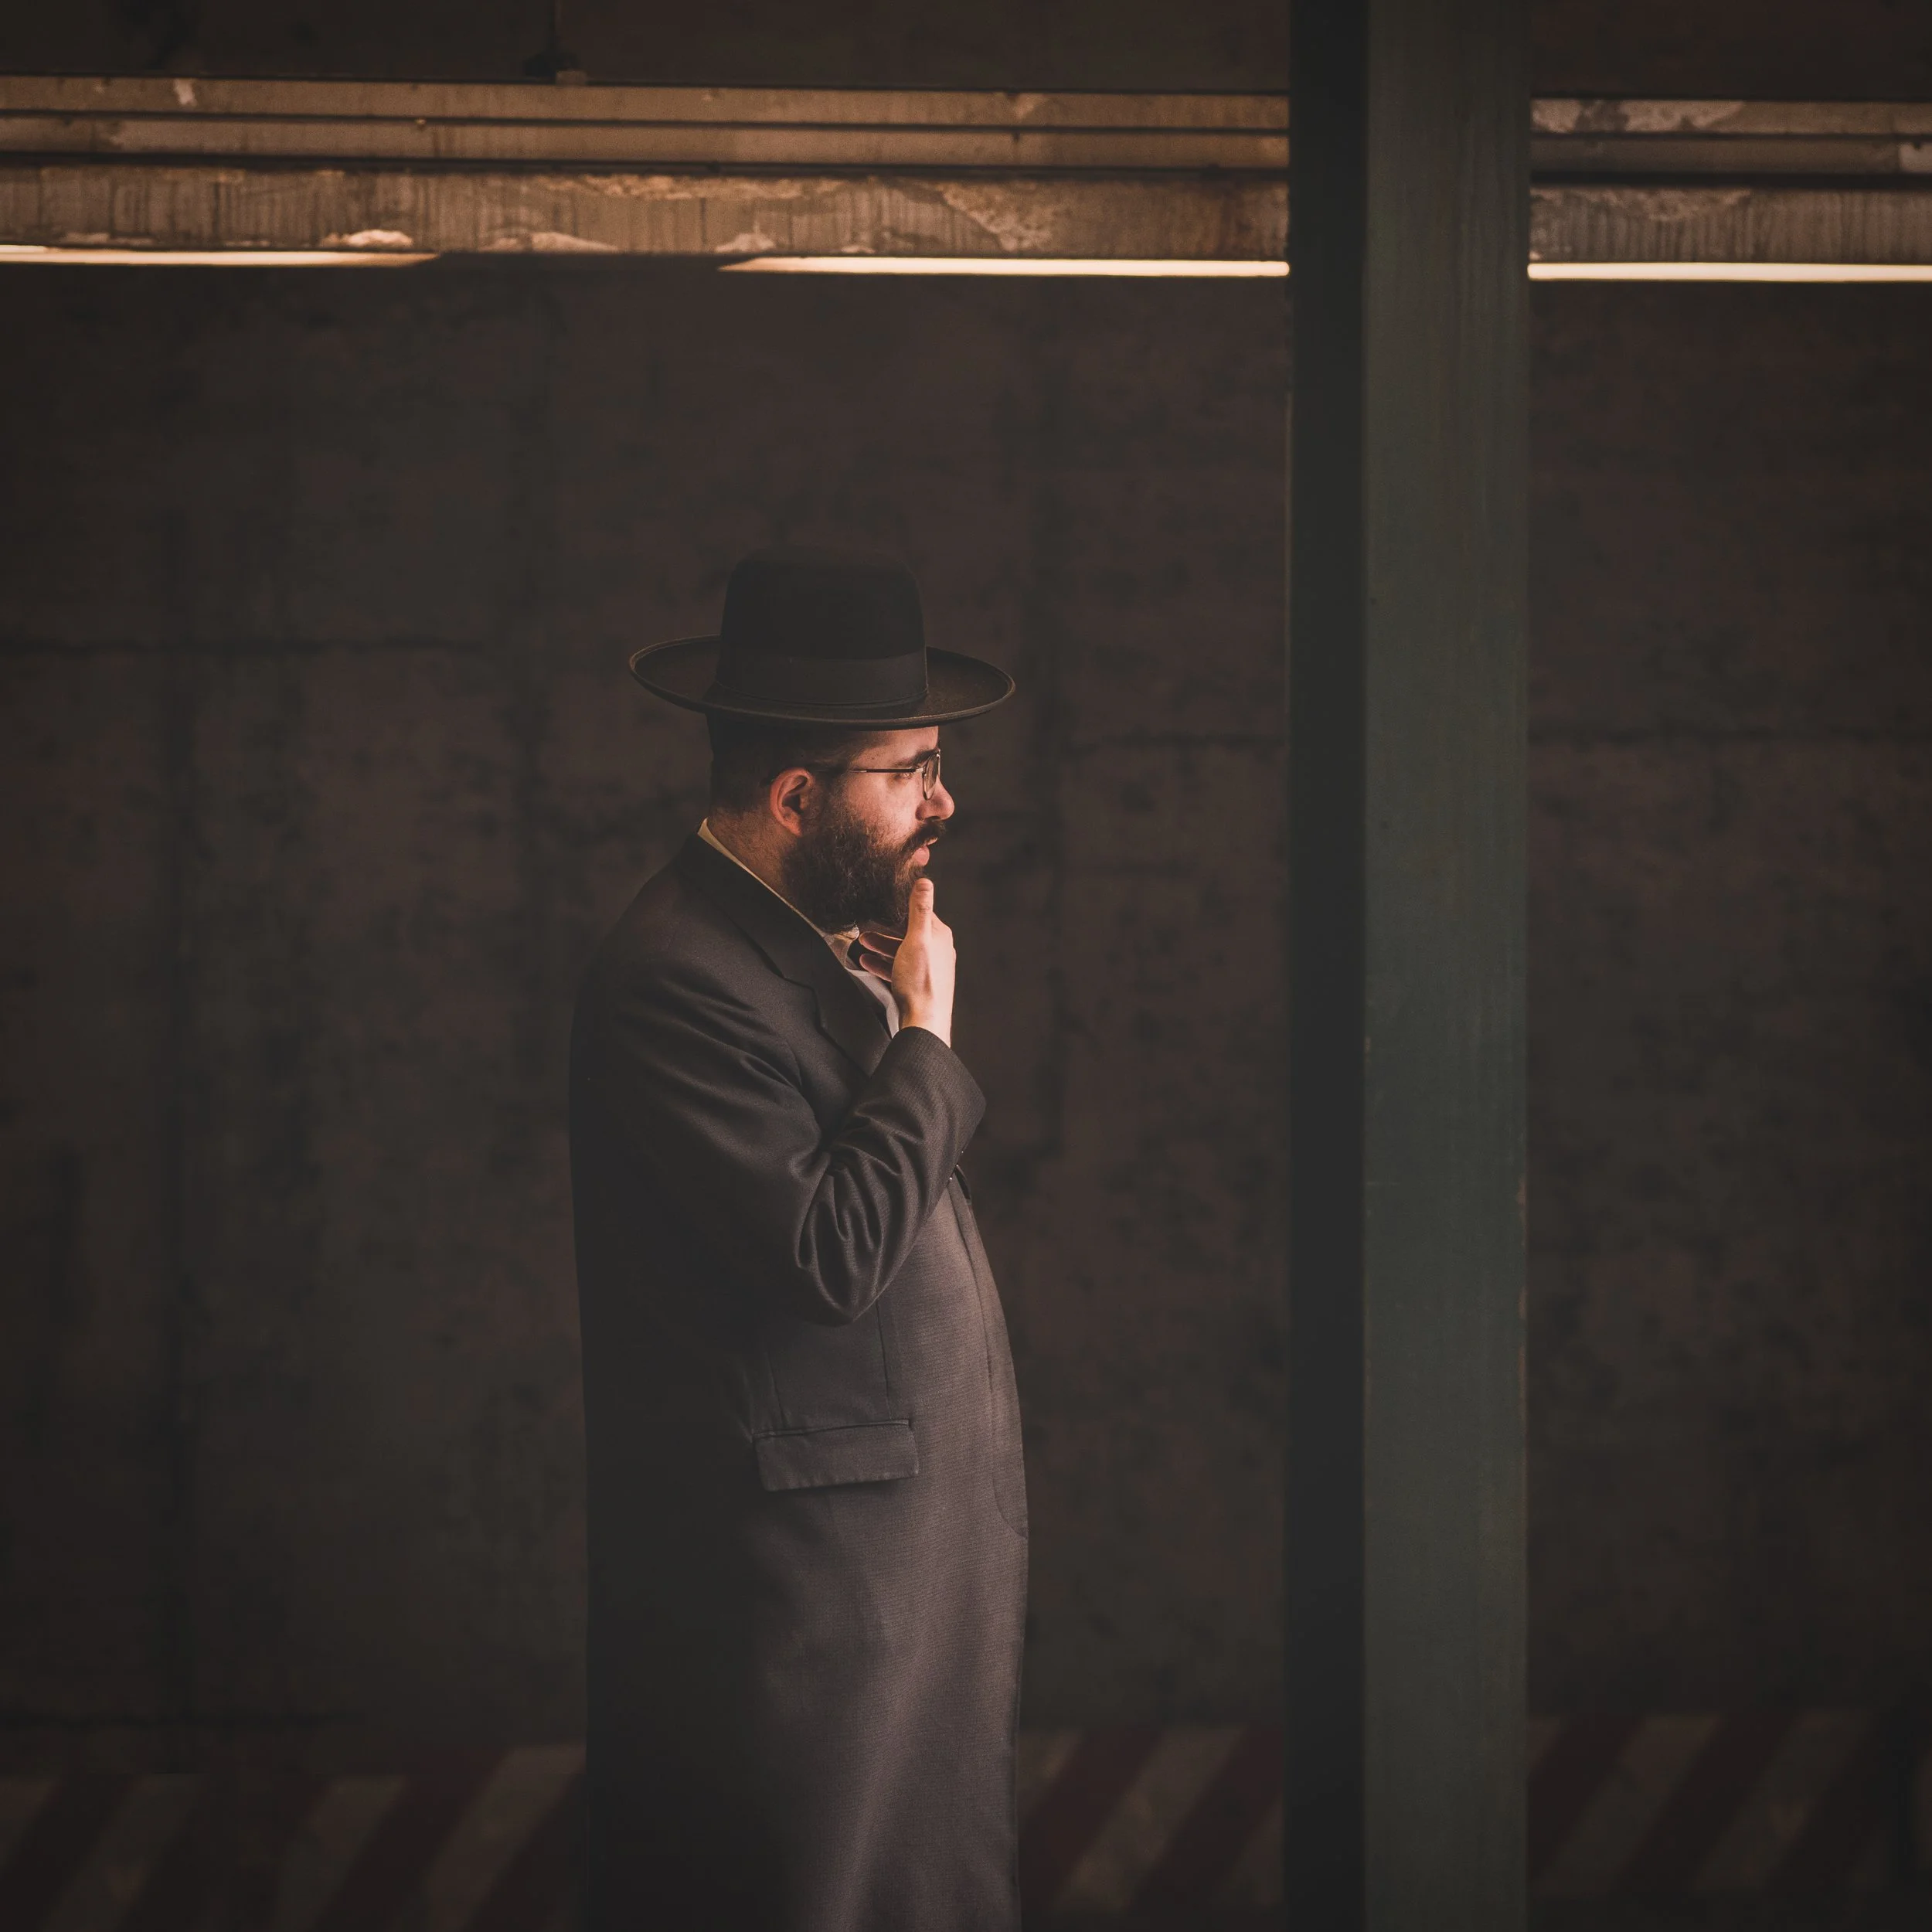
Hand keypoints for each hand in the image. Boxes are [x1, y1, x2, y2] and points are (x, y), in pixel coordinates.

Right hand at [855, 878, 954, 1045]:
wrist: (924, 1020)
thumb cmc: (921, 981)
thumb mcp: (916, 938)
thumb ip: (919, 910)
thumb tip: (925, 882)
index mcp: (939, 936)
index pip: (918, 913)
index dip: (898, 909)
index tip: (881, 904)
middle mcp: (937, 950)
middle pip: (907, 933)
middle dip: (885, 929)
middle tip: (865, 927)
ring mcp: (928, 968)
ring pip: (901, 951)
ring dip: (881, 946)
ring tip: (862, 943)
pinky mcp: (919, 983)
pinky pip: (899, 968)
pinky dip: (884, 964)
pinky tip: (868, 963)